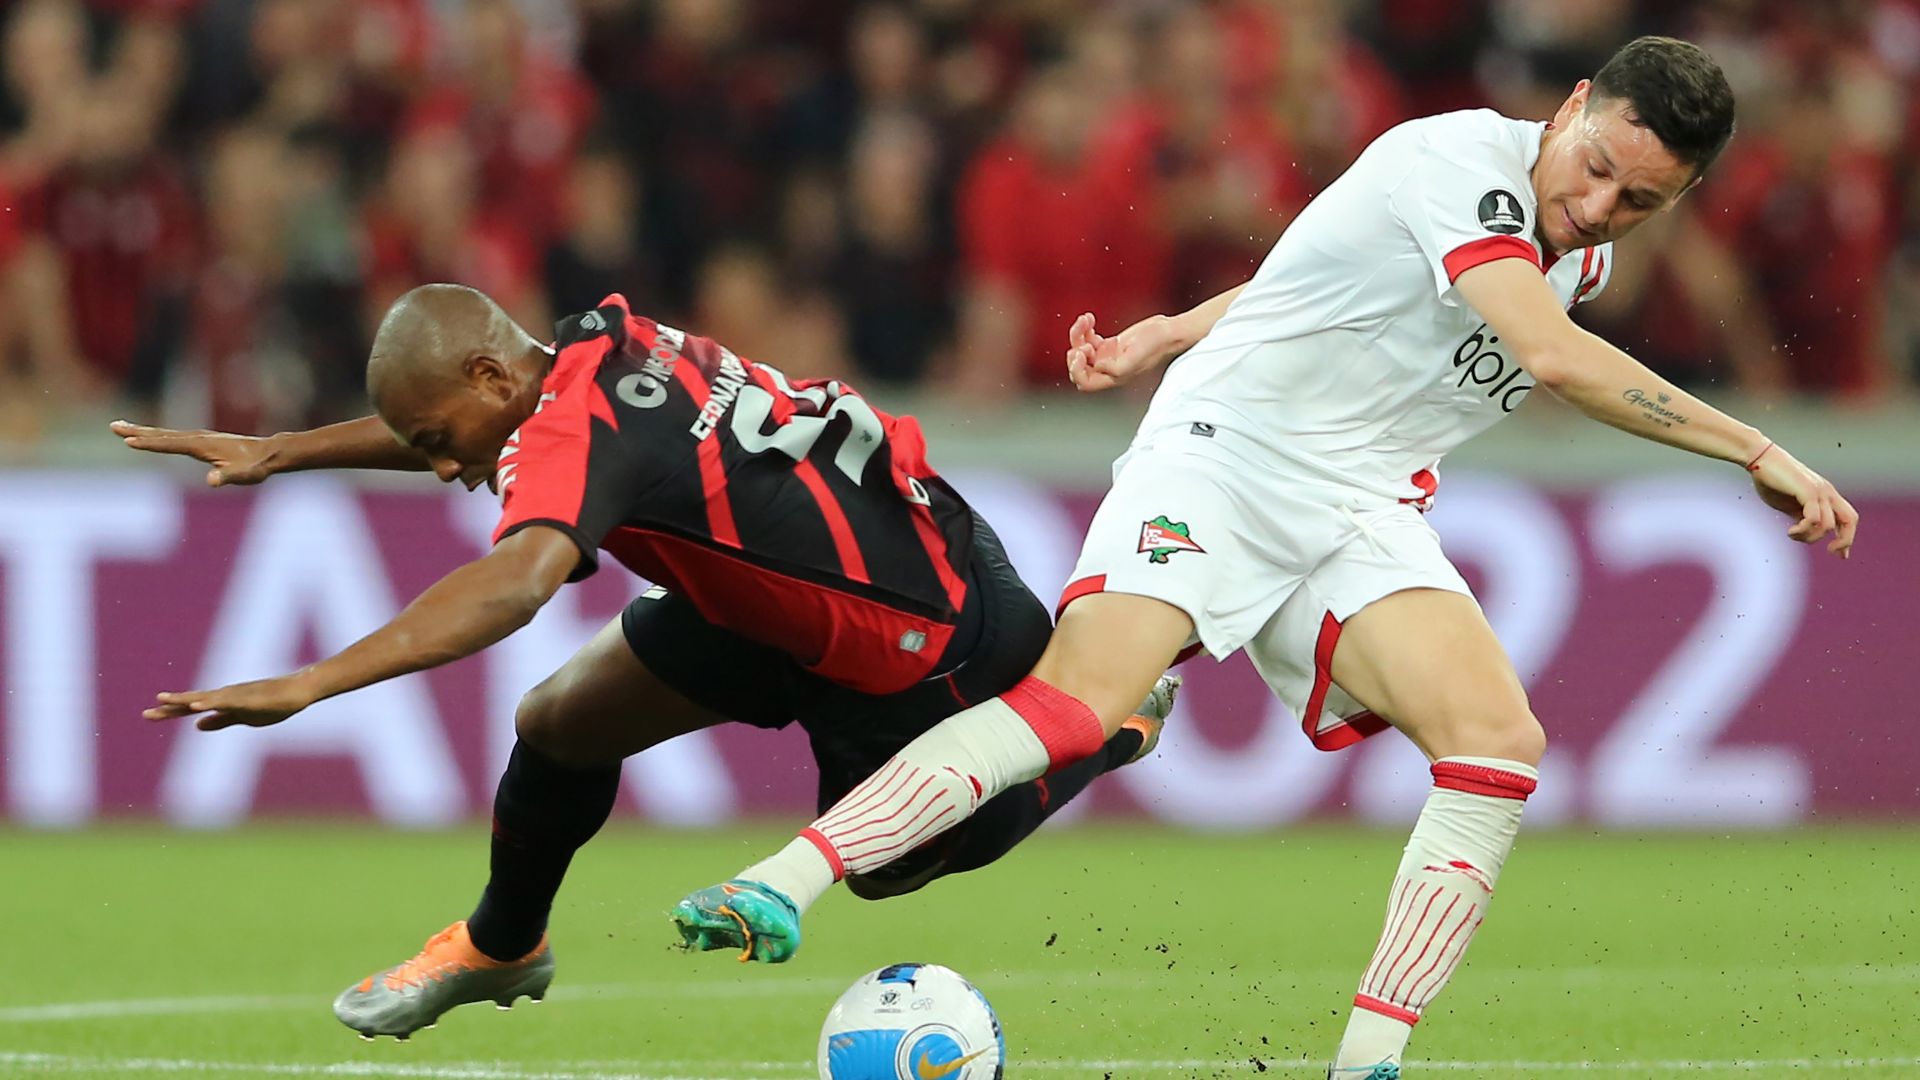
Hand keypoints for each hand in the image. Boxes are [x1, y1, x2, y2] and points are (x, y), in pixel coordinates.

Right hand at [111, 421, 278, 486]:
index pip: (169, 444)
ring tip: (121, 426)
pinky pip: (173, 436)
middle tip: (113, 425)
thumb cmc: (256, 467)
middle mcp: (197, 437)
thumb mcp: (244, 476)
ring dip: (142, 430)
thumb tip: (212, 480)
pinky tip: (151, 436)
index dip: (148, 443)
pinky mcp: (202, 440)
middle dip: (136, 431)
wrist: (269, 453)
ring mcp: (199, 437)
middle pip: (161, 434)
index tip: (127, 441)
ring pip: (165, 433)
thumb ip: (227, 477)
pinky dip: (157, 434)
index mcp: (201, 445)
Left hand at [145, 672, 318, 730]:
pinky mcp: (249, 697)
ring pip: (205, 698)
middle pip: (192, 702)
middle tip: (145, 714)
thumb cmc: (274, 703)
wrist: (298, 691)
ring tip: (164, 701)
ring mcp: (236, 695)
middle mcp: (224, 696)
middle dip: (169, 708)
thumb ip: (220, 720)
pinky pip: (227, 701)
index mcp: (222, 703)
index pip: (190, 708)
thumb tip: (196, 725)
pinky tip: (197, 705)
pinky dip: (210, 702)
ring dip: (184, 700)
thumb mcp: (243, 717)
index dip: (170, 712)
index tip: (148, 715)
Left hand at [1065, 312, 1183, 392]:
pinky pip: (1088, 338)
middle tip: (1083, 341)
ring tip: (1085, 322)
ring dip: (1078, 335)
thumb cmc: (1156, 345)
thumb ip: (1114, 368)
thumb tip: (1096, 366)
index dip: (1077, 370)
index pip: (1084, 382)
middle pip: (1079, 368)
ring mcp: (1108, 356)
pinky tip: (1089, 319)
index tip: (1081, 352)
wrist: (1167, 331)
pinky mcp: (1110, 344)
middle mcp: (1108, 369)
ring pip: (1081, 350)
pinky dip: (1084, 328)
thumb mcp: (1134, 357)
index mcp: (1113, 377)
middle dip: (1075, 353)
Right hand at [1747, 443, 1857, 558]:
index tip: (1840, 555)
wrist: (1760, 459)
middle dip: (1845, 540)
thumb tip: (1807, 531)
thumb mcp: (1788, 503)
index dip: (1847, 537)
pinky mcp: (1808, 491)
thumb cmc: (1771, 480)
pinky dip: (1803, 530)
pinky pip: (1814, 519)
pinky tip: (1790, 531)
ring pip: (1827, 525)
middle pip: (1849, 520)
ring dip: (1809, 537)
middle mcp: (1827, 493)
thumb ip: (1801, 515)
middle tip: (1831, 552)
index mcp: (1825, 495)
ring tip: (1792, 535)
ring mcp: (1819, 491)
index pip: (1847, 518)